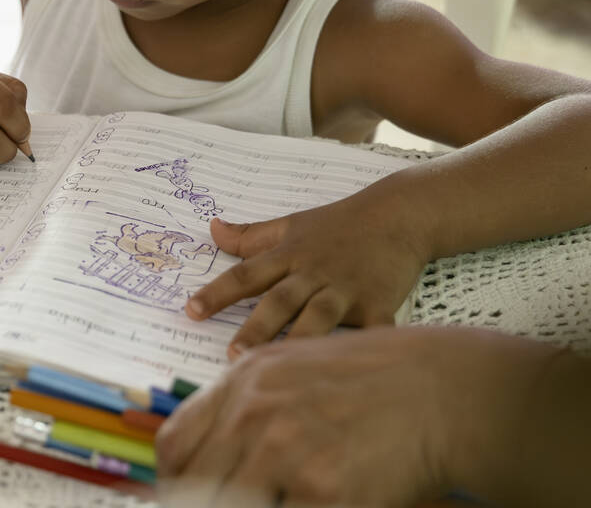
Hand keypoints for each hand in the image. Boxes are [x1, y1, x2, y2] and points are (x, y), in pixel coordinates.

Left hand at [157, 327, 555, 506]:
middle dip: (205, 504)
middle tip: (223, 506)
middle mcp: (255, 413)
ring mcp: (286, 452)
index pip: (175, 445)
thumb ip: (250, 401)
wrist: (443, 390)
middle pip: (194, 486)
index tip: (186, 497)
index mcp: (244, 382)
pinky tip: (314, 505)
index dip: (174, 483)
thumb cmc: (376, 380)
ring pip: (228, 504)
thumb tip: (217, 449)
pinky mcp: (323, 489)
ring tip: (277, 499)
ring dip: (245, 506)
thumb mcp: (298, 366)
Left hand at [183, 180, 428, 356]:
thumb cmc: (340, 224)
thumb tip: (212, 229)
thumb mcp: (291, 224)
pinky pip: (373, 330)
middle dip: (257, 328)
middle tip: (234, 355)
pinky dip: (368, 349)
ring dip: (299, 341)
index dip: (218, 293)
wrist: (399, 214)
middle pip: (280, 301)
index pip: (246, 274)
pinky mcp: (379, 304)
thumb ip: (251, 235)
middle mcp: (314, 273)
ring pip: (319, 316)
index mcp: (289, 255)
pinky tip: (357, 375)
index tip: (190, 311)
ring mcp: (346, 289)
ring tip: (280, 370)